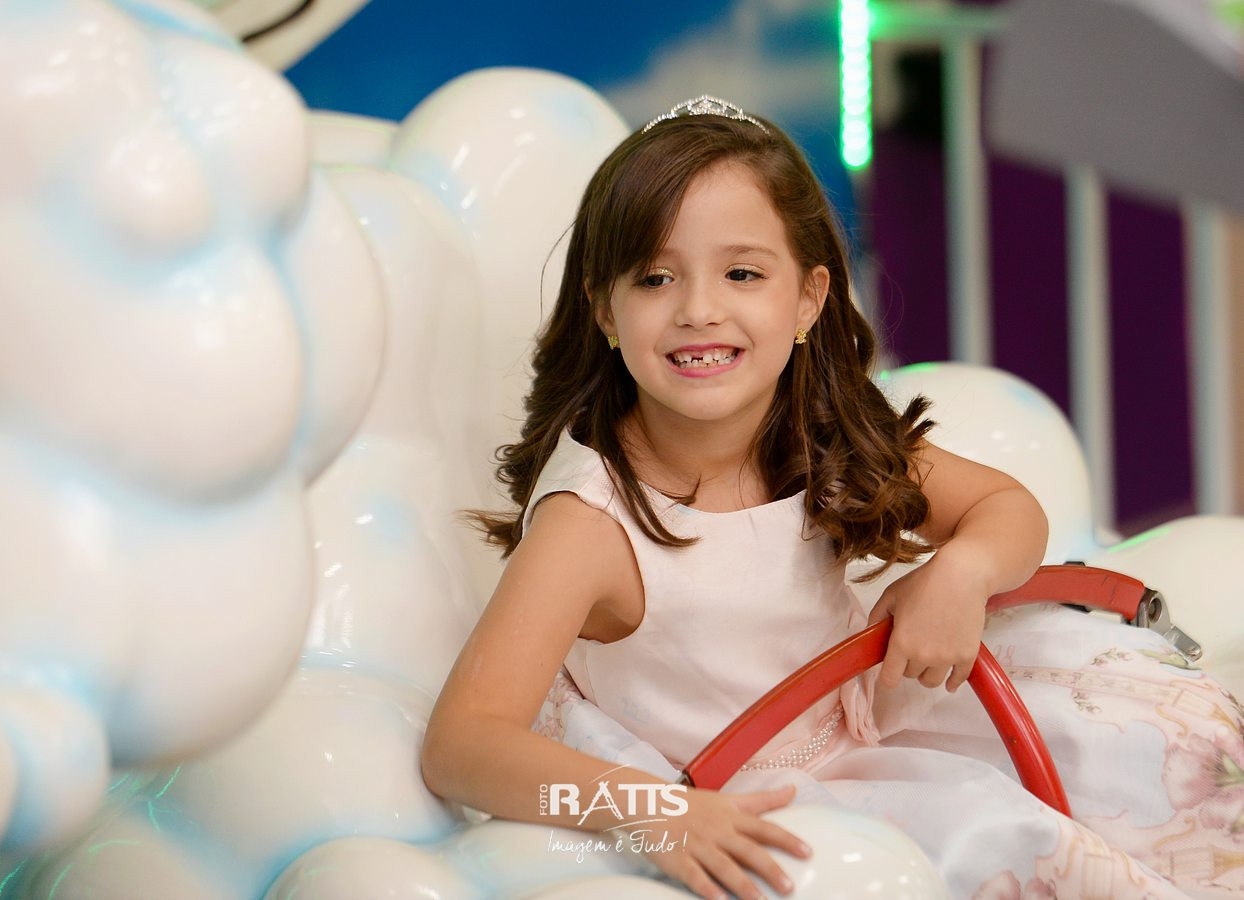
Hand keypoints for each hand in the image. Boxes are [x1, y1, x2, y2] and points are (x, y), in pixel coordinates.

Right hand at [636, 784, 809, 899]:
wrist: (648, 802)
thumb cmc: (692, 805)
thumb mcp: (728, 799)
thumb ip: (762, 800)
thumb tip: (793, 790)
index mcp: (731, 817)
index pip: (764, 827)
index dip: (786, 839)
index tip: (807, 852)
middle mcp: (717, 831)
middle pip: (747, 850)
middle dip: (770, 868)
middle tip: (789, 887)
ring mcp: (697, 845)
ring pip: (723, 865)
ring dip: (742, 884)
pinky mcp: (677, 858)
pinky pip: (693, 875)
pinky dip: (706, 887)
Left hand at [867, 547, 988, 691]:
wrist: (962, 576)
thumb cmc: (924, 582)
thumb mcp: (891, 595)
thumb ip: (877, 617)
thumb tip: (871, 634)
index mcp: (901, 643)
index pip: (889, 679)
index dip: (887, 677)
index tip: (889, 672)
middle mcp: (923, 656)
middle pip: (910, 676)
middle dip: (908, 664)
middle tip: (913, 645)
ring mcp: (947, 658)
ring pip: (931, 681)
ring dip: (927, 672)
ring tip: (929, 658)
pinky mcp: (967, 656)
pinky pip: (958, 680)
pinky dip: (953, 682)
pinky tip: (950, 681)